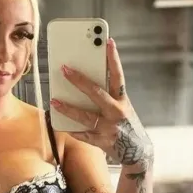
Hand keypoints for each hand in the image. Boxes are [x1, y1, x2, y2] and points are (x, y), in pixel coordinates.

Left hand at [50, 38, 153, 191]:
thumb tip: (82, 82)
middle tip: (64, 68)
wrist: (138, 152)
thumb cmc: (124, 124)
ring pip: (85, 116)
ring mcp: (109, 128)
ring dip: (68, 108)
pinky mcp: (102, 142)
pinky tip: (61, 124)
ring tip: (54, 100)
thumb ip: (106, 96)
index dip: (113, 58)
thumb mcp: (121, 107)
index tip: (108, 41)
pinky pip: (83, 135)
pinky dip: (72, 130)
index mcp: (123, 100)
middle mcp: (117, 112)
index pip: (118, 76)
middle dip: (79, 80)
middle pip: (96, 93)